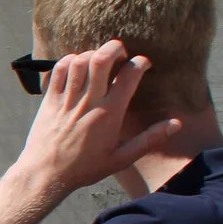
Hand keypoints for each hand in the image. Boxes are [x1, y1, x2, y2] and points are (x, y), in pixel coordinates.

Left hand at [14, 40, 181, 194]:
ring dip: (92, 54)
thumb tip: (176, 124)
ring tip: (99, 61)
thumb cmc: (84, 169)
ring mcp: (67, 100)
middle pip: (101, 59)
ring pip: (79, 62)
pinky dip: (68, 61)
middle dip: (115, 48)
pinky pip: (57, 71)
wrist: (45, 175)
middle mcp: (88, 102)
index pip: (129, 76)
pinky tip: (76, 67)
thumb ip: (149, 140)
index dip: (140, 63)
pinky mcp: (49, 100)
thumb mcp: (121, 159)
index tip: (143, 64)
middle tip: (121, 54)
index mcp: (109, 114)